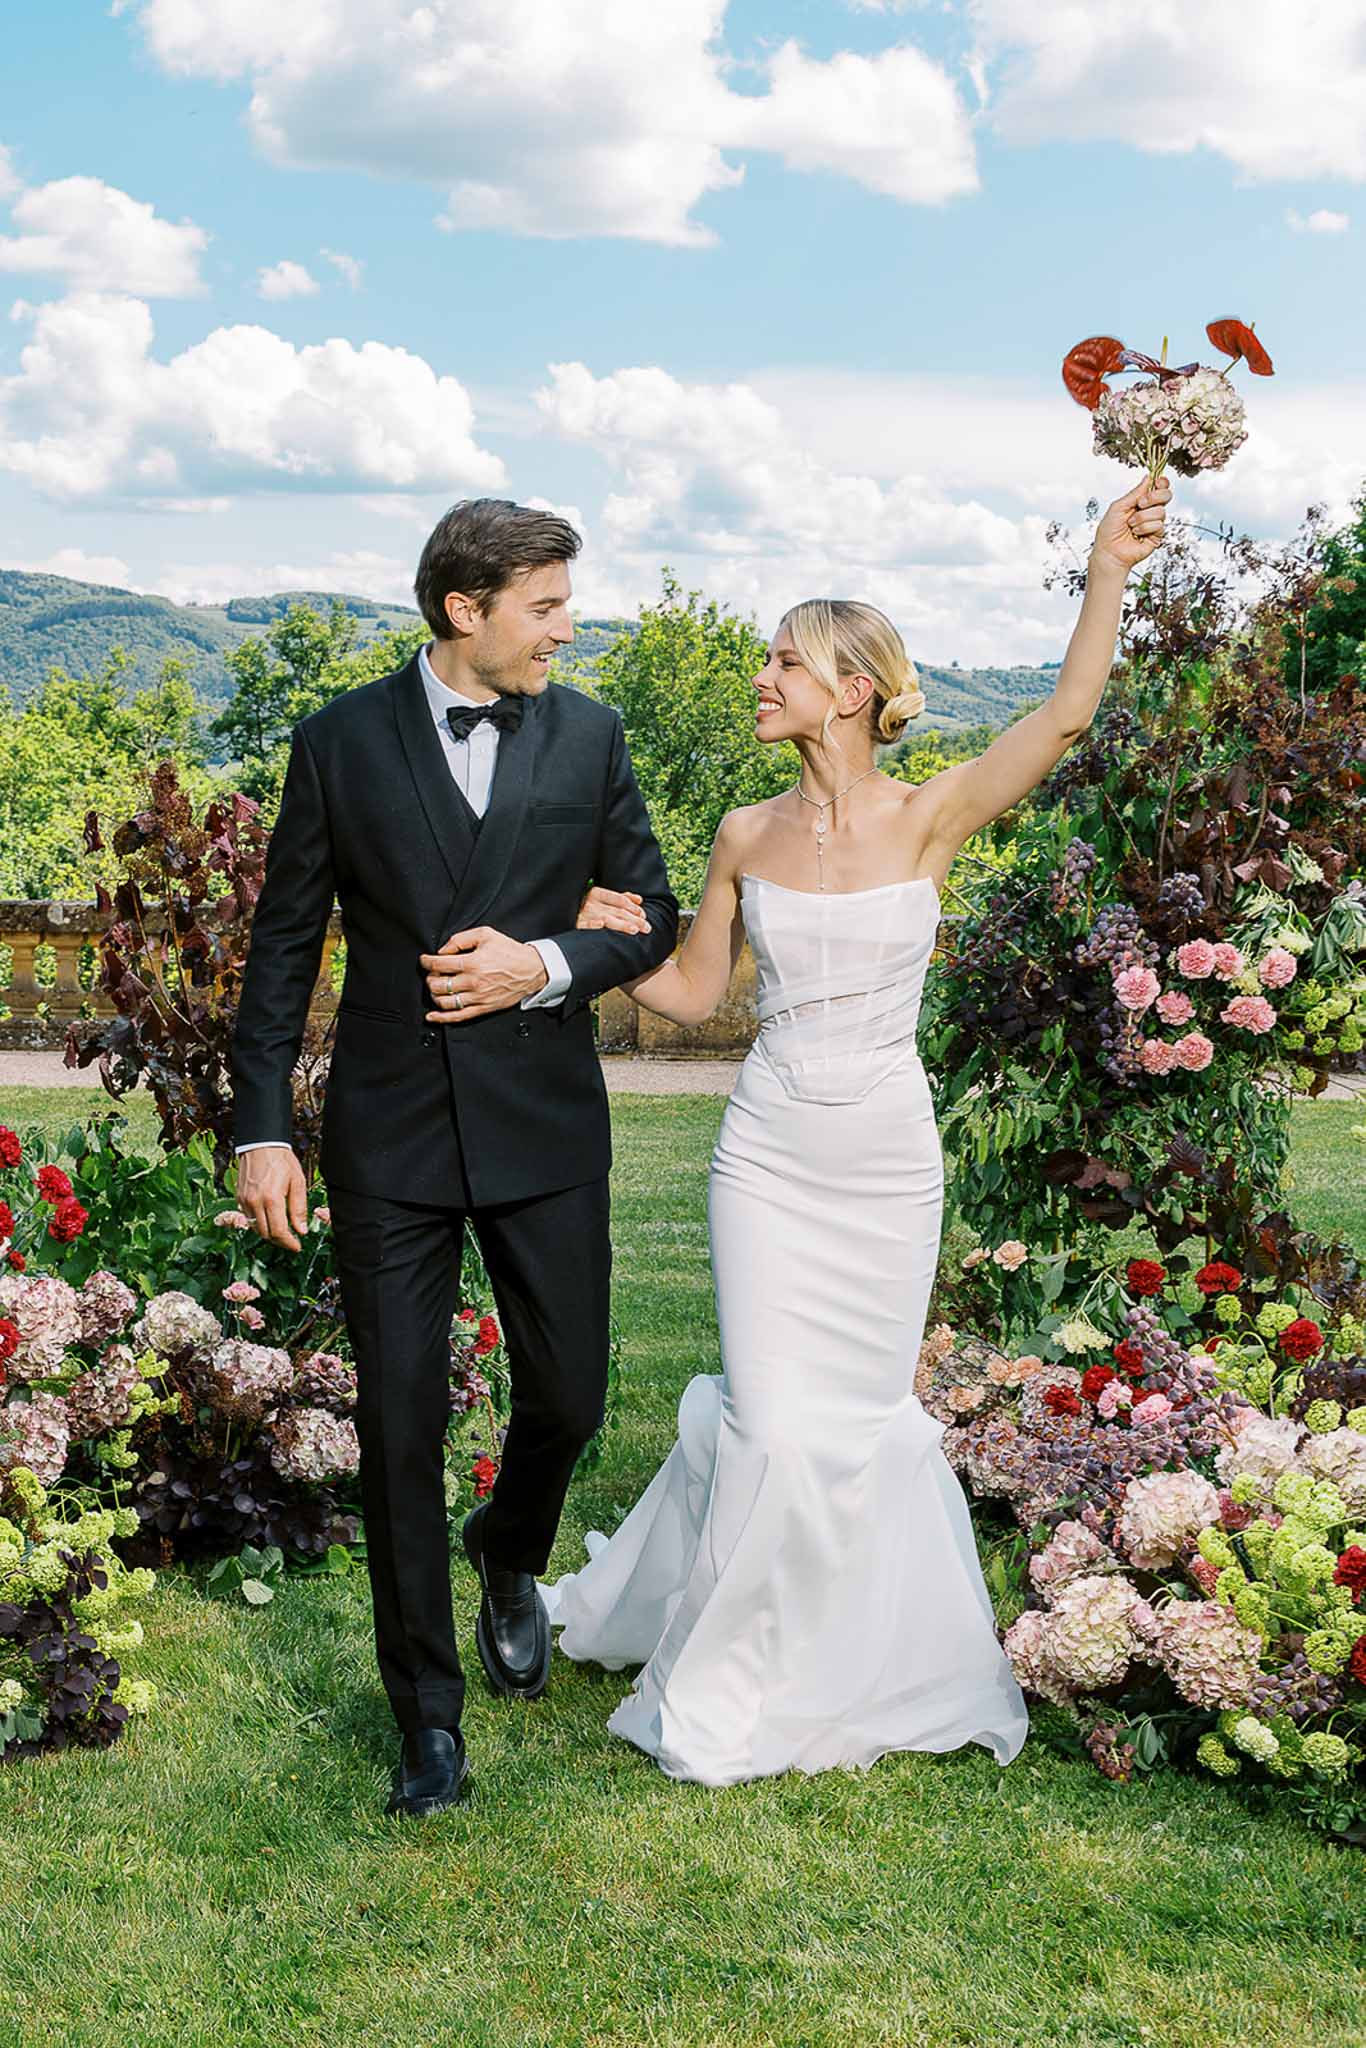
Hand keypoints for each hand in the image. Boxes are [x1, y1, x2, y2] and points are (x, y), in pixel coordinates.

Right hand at [236, 1146, 308, 1252]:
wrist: (261, 1145)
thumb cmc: (281, 1160)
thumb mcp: (297, 1182)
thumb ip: (299, 1208)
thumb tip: (301, 1230)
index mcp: (271, 1199)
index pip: (279, 1232)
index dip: (288, 1243)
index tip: (296, 1246)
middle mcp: (255, 1202)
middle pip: (266, 1234)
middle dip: (279, 1240)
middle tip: (291, 1239)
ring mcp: (244, 1201)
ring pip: (256, 1228)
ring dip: (269, 1232)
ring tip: (282, 1229)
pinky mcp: (239, 1198)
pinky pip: (248, 1218)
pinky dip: (259, 1222)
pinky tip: (269, 1217)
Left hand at [421, 925, 547, 1023]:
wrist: (532, 970)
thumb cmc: (510, 952)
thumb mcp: (486, 934)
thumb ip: (460, 939)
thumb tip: (443, 950)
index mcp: (473, 963)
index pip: (439, 964)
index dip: (426, 962)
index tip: (425, 960)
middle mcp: (473, 982)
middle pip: (438, 985)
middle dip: (430, 978)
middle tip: (432, 973)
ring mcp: (478, 998)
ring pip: (444, 1002)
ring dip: (434, 995)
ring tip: (437, 988)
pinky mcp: (483, 1008)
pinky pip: (458, 1017)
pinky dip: (441, 1018)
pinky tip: (432, 1016)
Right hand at [577, 884, 650, 933]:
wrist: (562, 912)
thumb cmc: (586, 907)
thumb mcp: (601, 898)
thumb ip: (620, 898)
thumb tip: (640, 900)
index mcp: (597, 893)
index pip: (620, 899)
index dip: (633, 907)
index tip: (643, 915)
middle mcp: (591, 902)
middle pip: (617, 910)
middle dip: (634, 919)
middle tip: (647, 928)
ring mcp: (583, 913)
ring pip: (606, 919)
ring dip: (621, 924)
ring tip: (634, 930)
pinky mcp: (575, 924)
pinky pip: (585, 925)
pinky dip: (593, 924)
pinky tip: (601, 925)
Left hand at [1091, 473, 1171, 573]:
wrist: (1109, 552)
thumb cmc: (1109, 531)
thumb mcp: (1118, 507)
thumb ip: (1134, 493)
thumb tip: (1148, 478)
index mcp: (1141, 501)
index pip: (1158, 488)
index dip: (1161, 483)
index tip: (1158, 482)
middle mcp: (1149, 511)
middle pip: (1166, 495)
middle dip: (1154, 497)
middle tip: (1140, 504)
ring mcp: (1154, 523)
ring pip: (1160, 511)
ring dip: (1142, 518)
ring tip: (1131, 525)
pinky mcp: (1157, 535)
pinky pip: (1159, 525)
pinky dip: (1145, 528)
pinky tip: (1136, 534)